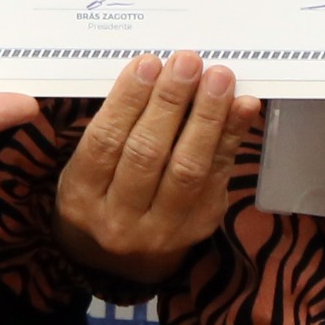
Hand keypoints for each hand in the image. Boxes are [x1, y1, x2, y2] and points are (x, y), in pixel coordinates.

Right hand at [54, 51, 257, 290]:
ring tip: (218, 78)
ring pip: (187, 168)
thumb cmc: (101, 195)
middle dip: (171, 102)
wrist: (120, 262)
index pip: (105, 143)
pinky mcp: (199, 227)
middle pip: (147, 154)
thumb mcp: (87, 167)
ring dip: (207, 117)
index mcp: (81, 196)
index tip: (147, 63)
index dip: (128, 101)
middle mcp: (119, 219)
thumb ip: (116, 126)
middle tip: (187, 62)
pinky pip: (218, 176)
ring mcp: (162, 229)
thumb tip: (156, 72)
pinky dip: (232, 137)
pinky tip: (242, 107)